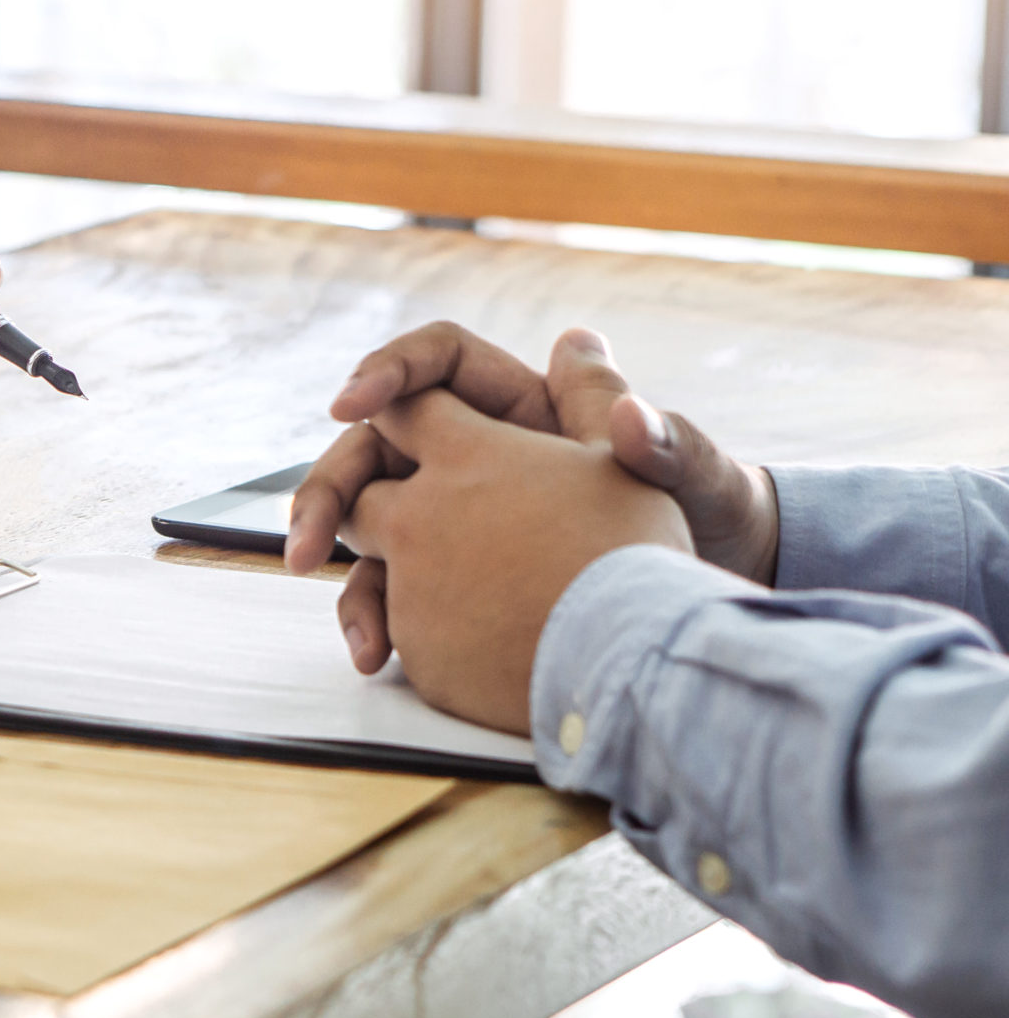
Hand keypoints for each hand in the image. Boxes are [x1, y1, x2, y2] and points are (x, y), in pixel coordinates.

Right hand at [286, 323, 779, 670]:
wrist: (713, 597)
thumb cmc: (710, 516)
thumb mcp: (692, 477)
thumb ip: (661, 440)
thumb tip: (622, 397)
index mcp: (522, 405)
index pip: (435, 363)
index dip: (385, 372)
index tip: (348, 404)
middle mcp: (476, 453)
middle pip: (374, 447)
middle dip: (328, 489)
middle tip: (305, 540)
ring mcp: (458, 515)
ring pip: (369, 519)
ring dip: (336, 562)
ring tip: (348, 620)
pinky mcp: (452, 572)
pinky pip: (392, 583)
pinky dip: (373, 616)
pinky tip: (376, 653)